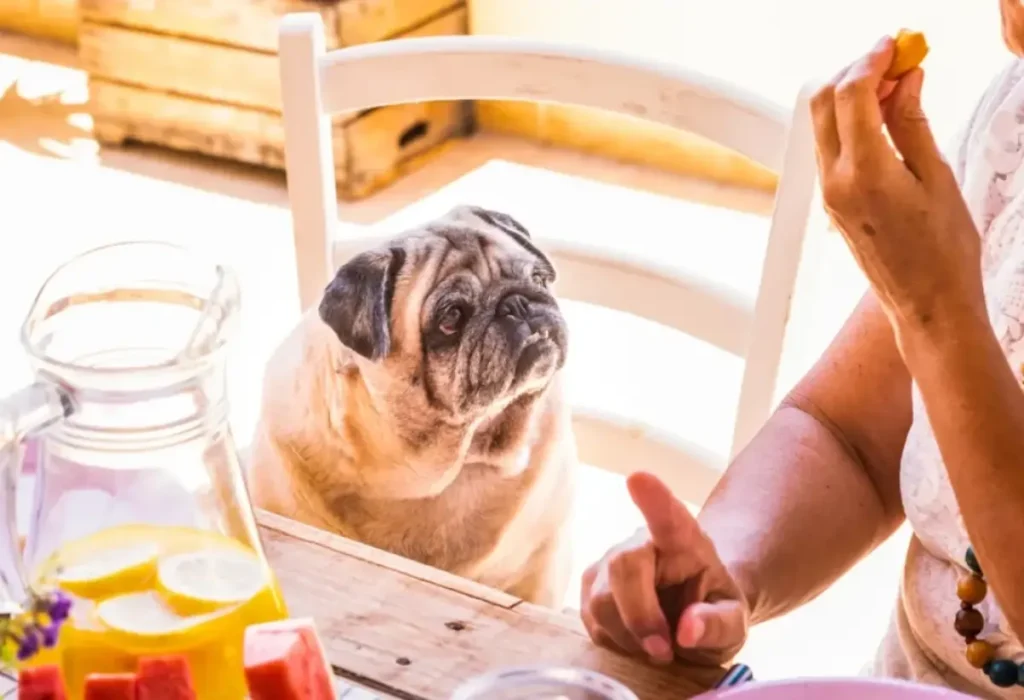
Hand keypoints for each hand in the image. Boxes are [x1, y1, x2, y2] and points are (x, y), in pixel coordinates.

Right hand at [580, 472, 747, 666]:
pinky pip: (591, 620)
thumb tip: (687, 630)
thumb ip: (718, 625)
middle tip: (664, 651)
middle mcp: (639, 542)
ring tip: (658, 646)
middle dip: (639, 617)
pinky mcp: (589, 587)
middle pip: (623, 567)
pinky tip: (636, 640)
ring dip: (628, 636)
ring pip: (601, 601)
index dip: (653, 499)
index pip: (668, 516)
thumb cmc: (711, 607)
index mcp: (684, 540)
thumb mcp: (733, 622)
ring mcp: (608, 562)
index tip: (638, 478)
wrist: (689, 609)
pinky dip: (615, 641)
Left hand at [811, 37, 984, 340]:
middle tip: (895, 62)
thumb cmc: (943, 248)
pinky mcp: (831, 203)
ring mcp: (827, 194)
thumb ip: (913, 123)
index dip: (871, 60)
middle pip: (821, 102)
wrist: (926, 304)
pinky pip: (830, 148)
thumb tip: (906, 78)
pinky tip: (884, 119)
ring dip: (850, 97)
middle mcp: (834, 182)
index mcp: (863, 172)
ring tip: (896, 88)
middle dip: (854, 73)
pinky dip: (849, 124)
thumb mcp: (937, 178)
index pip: (850, 94)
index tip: (896, 44)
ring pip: (821, 125)